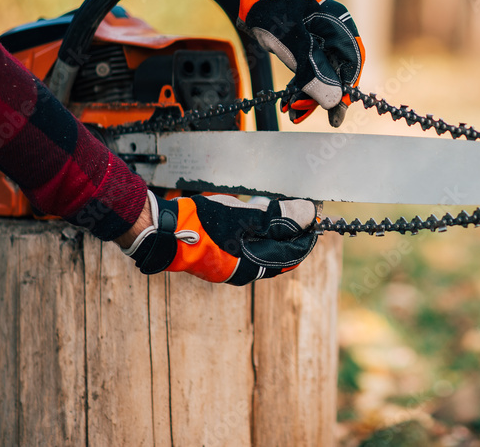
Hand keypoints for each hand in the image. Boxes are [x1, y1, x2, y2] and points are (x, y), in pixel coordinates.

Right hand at [124, 191, 319, 284]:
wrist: (164, 231)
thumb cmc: (203, 224)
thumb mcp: (247, 216)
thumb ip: (280, 217)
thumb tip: (308, 214)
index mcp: (256, 266)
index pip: (296, 252)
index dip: (309, 231)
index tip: (316, 212)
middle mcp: (246, 271)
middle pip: (283, 252)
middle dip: (295, 231)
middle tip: (300, 208)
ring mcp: (233, 265)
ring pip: (267, 249)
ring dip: (277, 230)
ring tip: (281, 209)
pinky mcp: (222, 257)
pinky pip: (250, 246)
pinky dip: (260, 232)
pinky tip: (256, 215)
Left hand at [215, 0, 363, 126]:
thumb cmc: (270, 10)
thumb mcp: (292, 41)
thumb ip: (315, 70)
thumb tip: (334, 99)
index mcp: (337, 22)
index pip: (352, 60)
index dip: (346, 87)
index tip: (336, 110)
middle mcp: (333, 31)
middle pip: (338, 70)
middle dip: (324, 95)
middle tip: (311, 116)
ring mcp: (320, 39)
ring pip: (323, 73)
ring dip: (310, 94)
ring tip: (294, 112)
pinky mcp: (307, 46)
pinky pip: (310, 70)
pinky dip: (301, 86)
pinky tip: (290, 102)